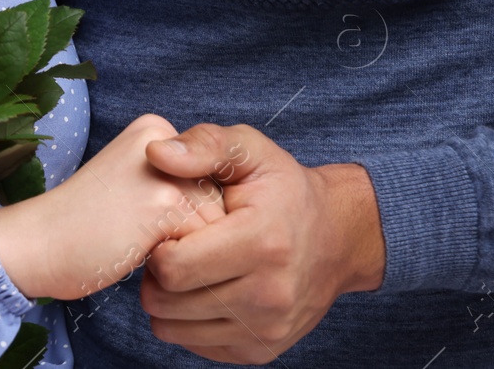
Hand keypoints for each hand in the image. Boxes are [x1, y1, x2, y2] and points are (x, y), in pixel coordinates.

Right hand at [0, 114, 226, 300]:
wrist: (37, 243)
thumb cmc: (84, 225)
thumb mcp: (135, 183)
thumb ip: (179, 182)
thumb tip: (235, 216)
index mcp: (154, 129)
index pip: (209, 180)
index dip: (185, 215)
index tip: (137, 214)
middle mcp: (163, 138)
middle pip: (218, 200)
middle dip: (189, 233)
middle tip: (134, 230)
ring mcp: (164, 170)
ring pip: (217, 227)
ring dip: (187, 251)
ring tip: (136, 241)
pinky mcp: (163, 204)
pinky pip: (204, 248)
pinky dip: (180, 266)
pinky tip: (137, 253)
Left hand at [140, 123, 386, 363]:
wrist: (338, 236)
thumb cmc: (283, 189)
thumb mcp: (251, 150)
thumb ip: (203, 144)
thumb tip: (157, 153)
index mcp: (263, 243)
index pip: (173, 267)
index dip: (157, 247)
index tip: (169, 230)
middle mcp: (269, 295)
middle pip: (167, 301)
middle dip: (156, 274)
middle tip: (172, 248)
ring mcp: (267, 329)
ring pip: (173, 328)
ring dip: (168, 299)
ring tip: (186, 267)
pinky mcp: (262, 350)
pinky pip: (193, 344)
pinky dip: (186, 320)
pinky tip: (203, 289)